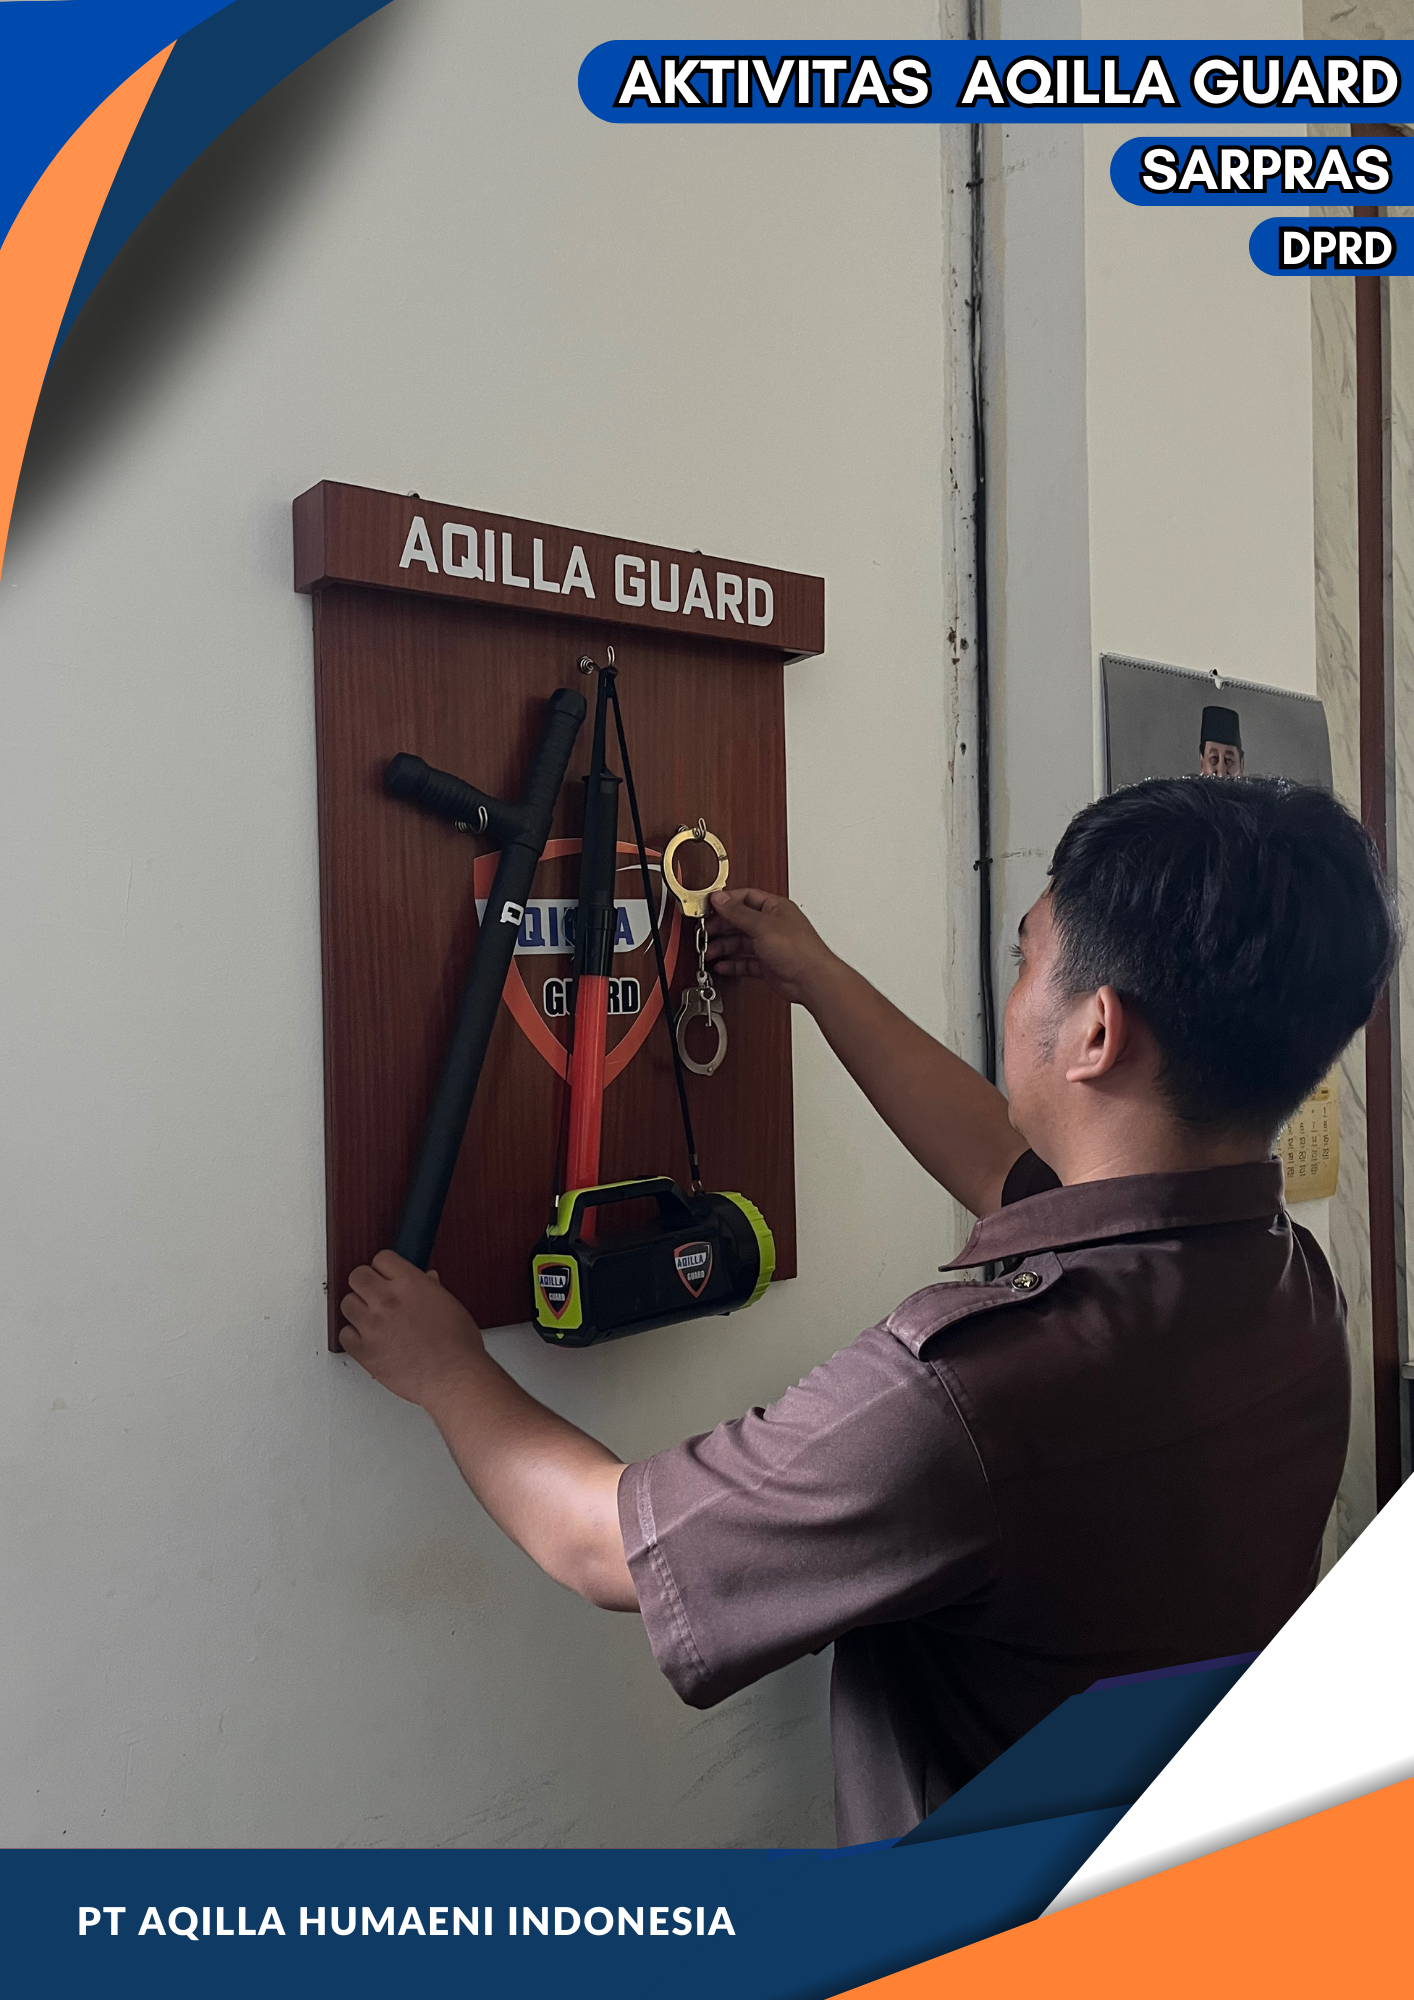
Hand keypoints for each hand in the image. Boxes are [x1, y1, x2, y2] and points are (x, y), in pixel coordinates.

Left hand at [340, 1251, 485, 1407]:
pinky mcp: (364, 1351)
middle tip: (374, 1292)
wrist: (452, 1377)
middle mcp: (387, 1300)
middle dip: (366, 1283)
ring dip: (358, 1309)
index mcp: (410, 1284)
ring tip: (371, 1318)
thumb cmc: (457, 1346)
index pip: (382, 1258)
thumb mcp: (450, 1305)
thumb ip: (432, 1290)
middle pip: (357, 1276)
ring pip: (347, 1304)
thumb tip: (426, 1281)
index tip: (386, 1274)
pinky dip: (353, 1336)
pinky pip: (344, 1335)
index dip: (385, 1267)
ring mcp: (372, 1325)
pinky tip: (367, 1338)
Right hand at [705, 887, 835, 1005]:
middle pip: (740, 921)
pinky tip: (722, 964)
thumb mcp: (762, 925)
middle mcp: (772, 925)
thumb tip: (720, 899)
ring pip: (741, 943)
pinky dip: (733, 963)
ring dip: (724, 946)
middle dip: (721, 926)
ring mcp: (770, 945)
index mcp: (775, 908)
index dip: (726, 902)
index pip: (746, 898)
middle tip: (706, 931)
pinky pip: (745, 961)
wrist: (811, 979)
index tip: (709, 907)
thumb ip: (738, 912)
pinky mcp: (768, 964)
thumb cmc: (799, 950)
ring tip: (710, 951)